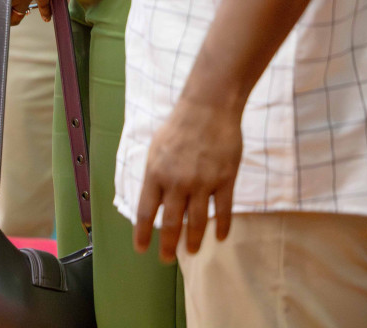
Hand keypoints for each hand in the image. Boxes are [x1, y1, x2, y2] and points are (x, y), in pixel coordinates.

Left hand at [133, 96, 241, 262]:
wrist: (207, 108)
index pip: (146, 211)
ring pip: (198, 222)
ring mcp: (203, 182)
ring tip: (191, 252)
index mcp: (155, 173)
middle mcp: (177, 182)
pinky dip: (222, 227)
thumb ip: (155, 176)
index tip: (141, 249)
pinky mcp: (225, 180)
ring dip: (193, 241)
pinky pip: (224, 211)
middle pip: (171, 223)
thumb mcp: (155, 150)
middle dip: (168, 246)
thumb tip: (153, 200)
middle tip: (166, 259)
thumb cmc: (178, 127)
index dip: (142, 233)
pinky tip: (219, 238)